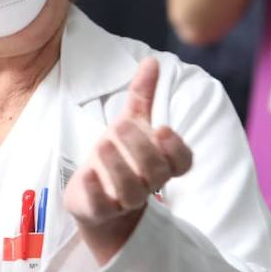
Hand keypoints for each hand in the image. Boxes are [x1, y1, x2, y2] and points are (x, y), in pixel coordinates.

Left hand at [63, 58, 193, 263]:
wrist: (96, 199)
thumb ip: (142, 94)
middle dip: (140, 147)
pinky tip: (88, 175)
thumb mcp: (131, 122)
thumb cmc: (119, 156)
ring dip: (118, 165)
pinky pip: (101, 206)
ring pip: (131, 191)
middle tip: (120, 126)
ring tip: (102, 144)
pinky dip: (95, 191)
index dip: (175, 148)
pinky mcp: (99, 211)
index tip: (162, 128)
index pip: (183, 162)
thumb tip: (152, 60)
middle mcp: (147, 184)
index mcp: (160, 162)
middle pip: (156, 172)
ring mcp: (124, 201)